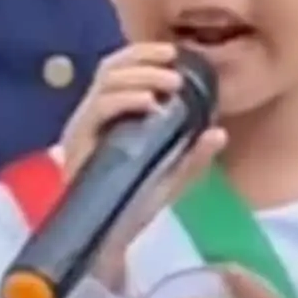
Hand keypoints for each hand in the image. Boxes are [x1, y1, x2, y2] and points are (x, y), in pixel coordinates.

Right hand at [59, 43, 226, 283]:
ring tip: (170, 83)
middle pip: (111, 68)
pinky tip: (149, 104)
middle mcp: (93, 117)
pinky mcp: (77, 145)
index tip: (176, 52)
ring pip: (105, 82)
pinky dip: (125, 100)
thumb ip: (193, 156)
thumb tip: (220, 132)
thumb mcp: (172, 179)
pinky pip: (98, 110)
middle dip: (144, 59)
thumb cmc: (134, 208)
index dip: (144, 54)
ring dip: (140, 75)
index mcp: (111, 116)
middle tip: (175, 65)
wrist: (109, 245)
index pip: (120, 70)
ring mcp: (82, 130)